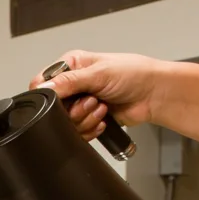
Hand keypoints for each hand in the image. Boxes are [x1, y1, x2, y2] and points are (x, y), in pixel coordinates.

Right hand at [29, 50, 163, 141]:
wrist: (156, 95)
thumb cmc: (136, 74)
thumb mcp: (98, 73)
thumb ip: (68, 81)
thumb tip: (43, 88)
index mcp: (71, 65)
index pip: (42, 83)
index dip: (49, 95)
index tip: (65, 98)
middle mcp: (73, 85)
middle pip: (52, 108)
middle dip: (73, 110)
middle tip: (91, 101)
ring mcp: (80, 104)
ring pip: (65, 123)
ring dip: (85, 119)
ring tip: (102, 108)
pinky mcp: (87, 120)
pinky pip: (77, 133)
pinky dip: (90, 129)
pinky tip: (103, 119)